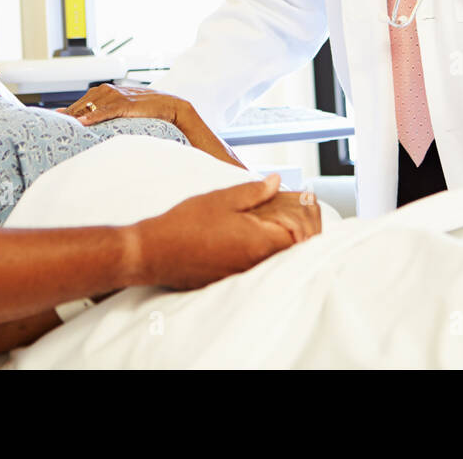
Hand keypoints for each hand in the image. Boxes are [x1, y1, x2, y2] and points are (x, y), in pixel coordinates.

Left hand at [59, 83, 185, 125]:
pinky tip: (82, 123)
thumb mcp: (123, 111)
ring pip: (89, 106)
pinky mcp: (125, 103)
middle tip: (51, 125)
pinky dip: (93, 116)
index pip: (80, 103)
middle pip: (81, 104)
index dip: (67, 112)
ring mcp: (116, 96)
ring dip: (75, 115)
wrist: (170, 106)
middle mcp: (108, 91)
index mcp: (105, 92)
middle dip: (67, 115)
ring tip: (62, 125)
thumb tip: (90, 125)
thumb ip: (106, 114)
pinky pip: (105, 110)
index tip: (52, 120)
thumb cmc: (146, 111)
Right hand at [129, 175, 322, 289]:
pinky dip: (265, 251)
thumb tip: (276, 182)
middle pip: (293, 252)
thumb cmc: (184, 224)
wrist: (152, 253)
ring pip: (277, 261)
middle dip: (301, 230)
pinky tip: (256, 235)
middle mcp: (255, 264)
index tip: (307, 204)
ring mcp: (243, 275)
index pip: (302, 237)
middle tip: (299, 210)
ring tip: (280, 219)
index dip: (309, 220)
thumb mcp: (221, 199)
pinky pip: (258, 267)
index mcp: (258, 243)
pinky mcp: (230, 280)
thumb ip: (254, 191)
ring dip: (284, 241)